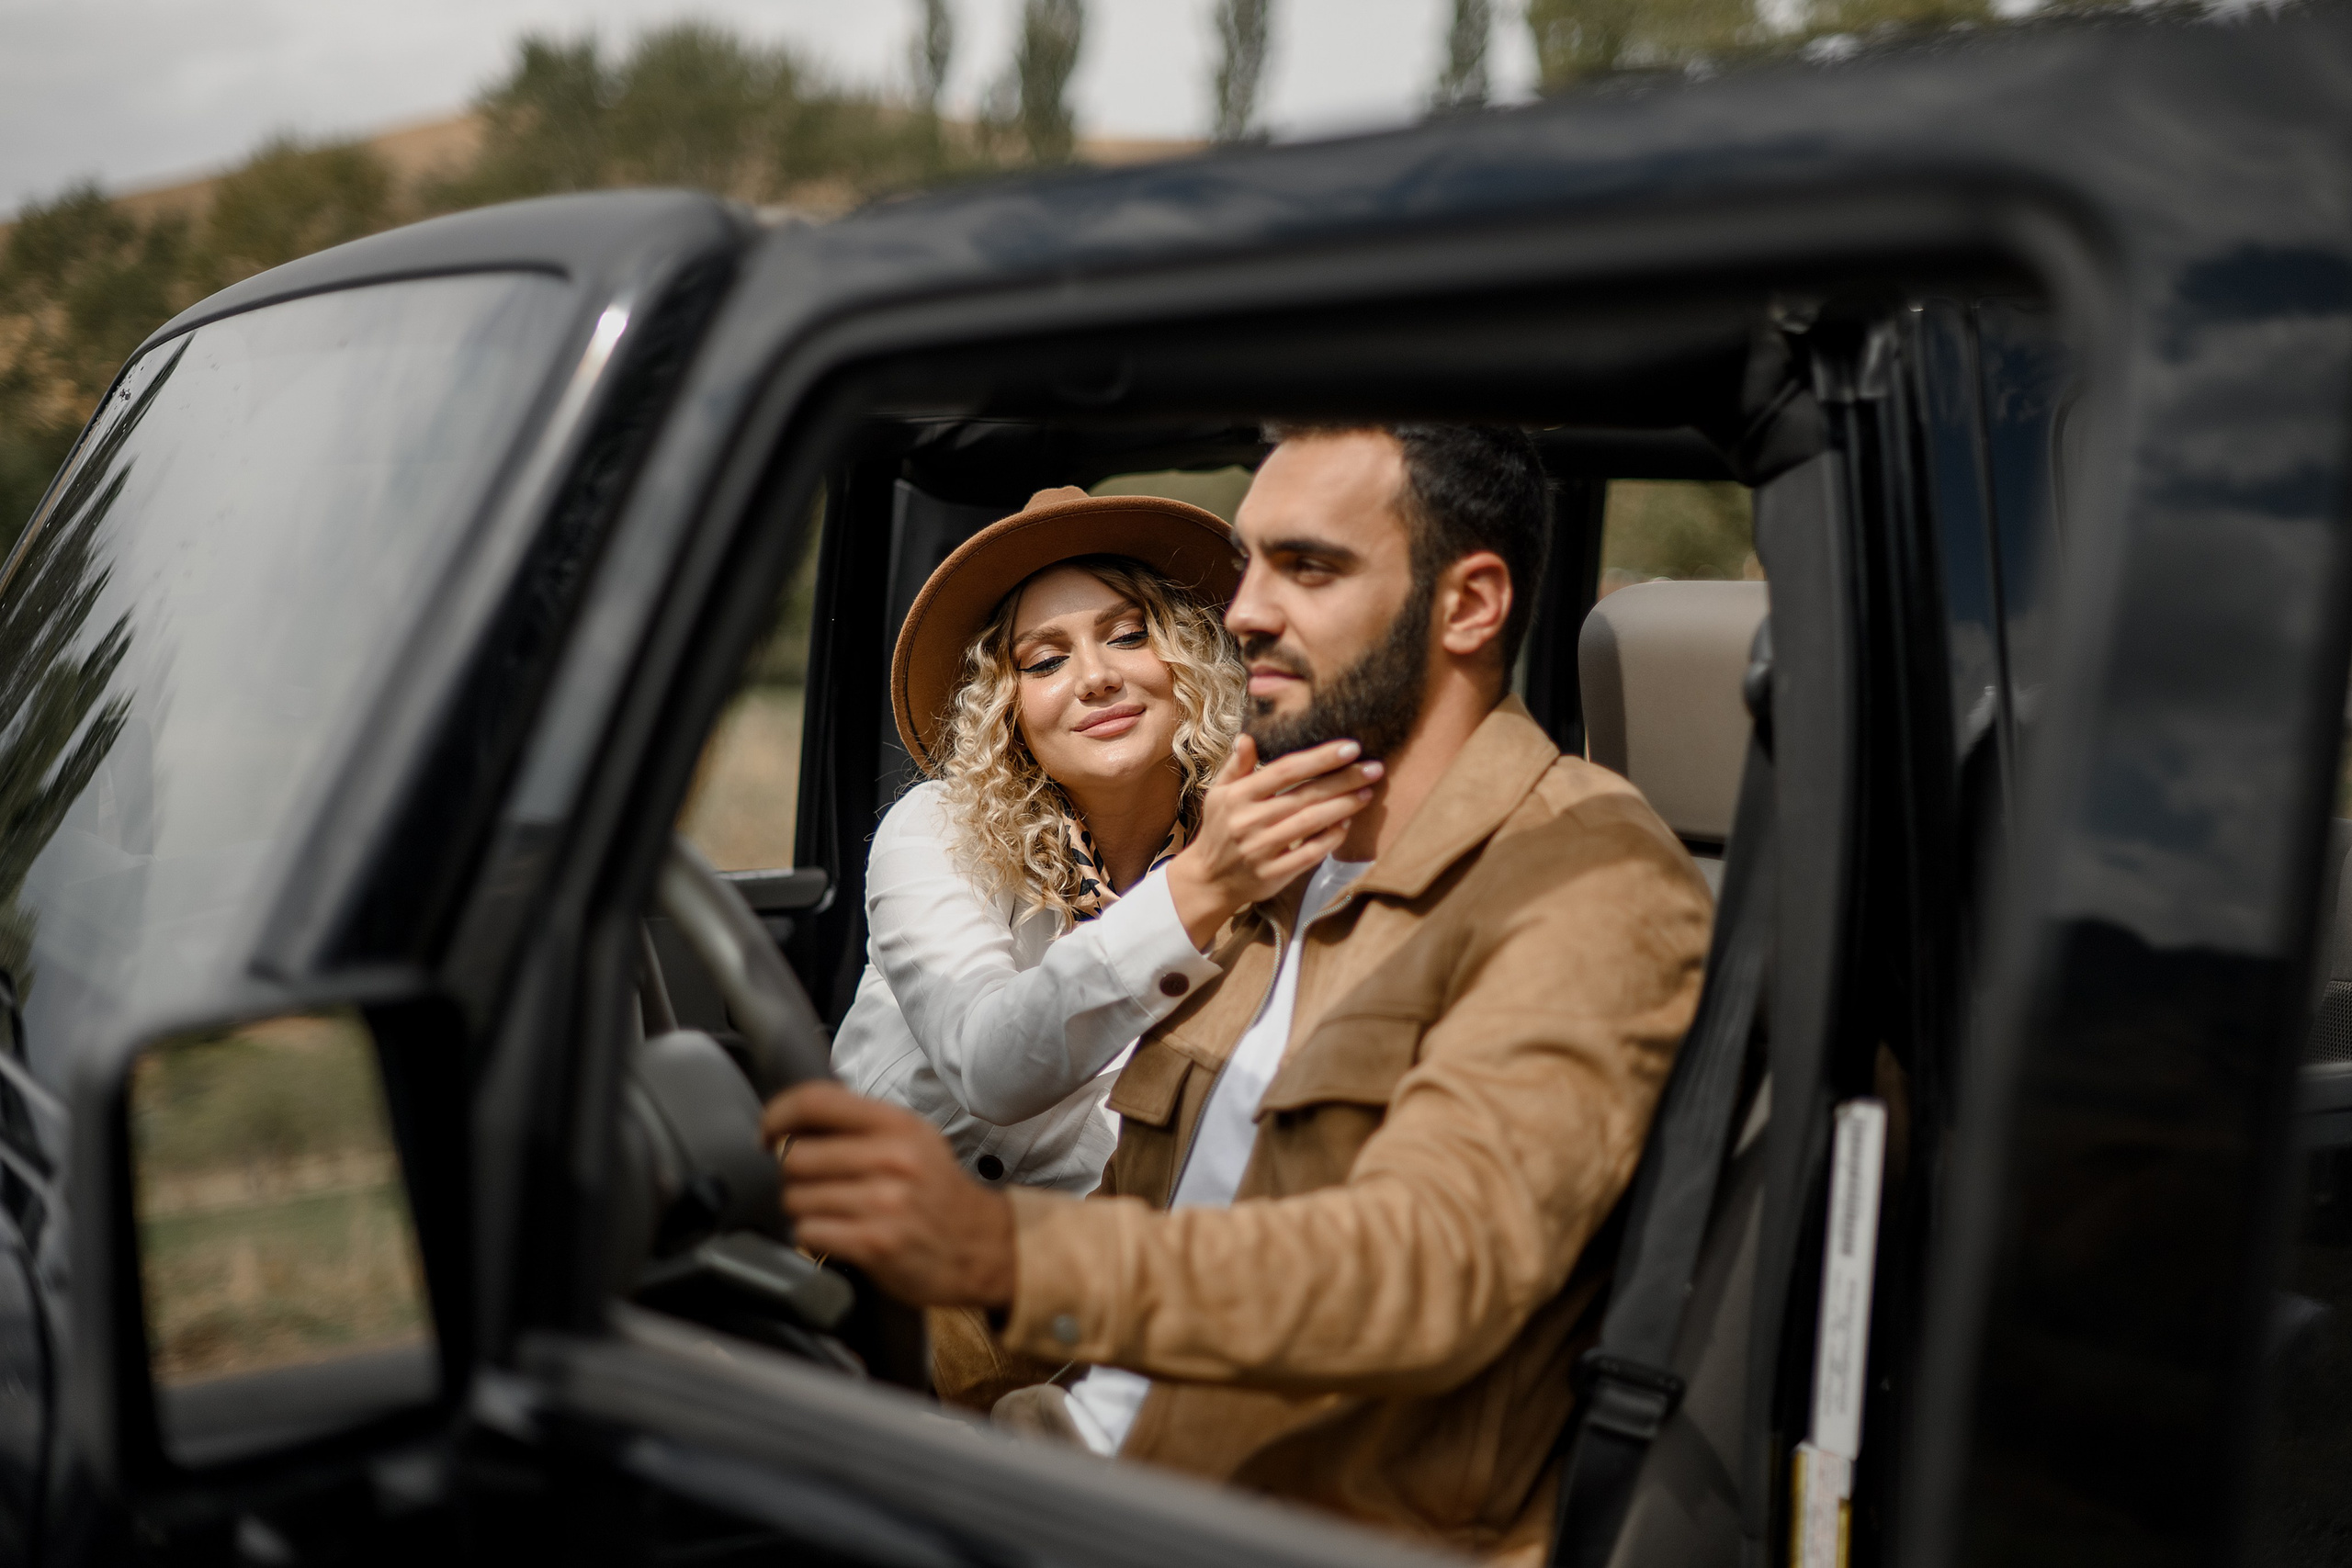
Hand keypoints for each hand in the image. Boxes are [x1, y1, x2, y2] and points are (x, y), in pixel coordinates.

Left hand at [763, 1082, 1015, 1308]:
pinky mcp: (874, 1243)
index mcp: (896, 1124)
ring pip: (796, 1198)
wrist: (981, 1246)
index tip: (768, 1133)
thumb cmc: (936, 1192)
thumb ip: (860, 1125)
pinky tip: (835, 1235)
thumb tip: (792, 1121)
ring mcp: (883, 1202)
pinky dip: (812, 1237)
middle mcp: (891, 1158)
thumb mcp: (912, 1140)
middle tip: (809, 1184)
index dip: (777, 1115)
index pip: (815, 1101)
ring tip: (829, 1212)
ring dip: (802, 1209)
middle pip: (795, 1156)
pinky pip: (808, 1233)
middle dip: (791, 1175)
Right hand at [1164, 735, 1380, 948]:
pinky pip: (1310, 854)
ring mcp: (1261, 849)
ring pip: (1311, 823)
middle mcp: (1249, 821)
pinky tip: (1348, 824)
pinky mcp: (1273, 874)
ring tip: (1368, 793)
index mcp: (1238, 796)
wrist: (1209, 880)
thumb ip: (1236, 766)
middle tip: (1375, 768)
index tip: (1351, 747)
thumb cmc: (1219, 830)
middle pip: (1305, 795)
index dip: (1320, 758)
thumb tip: (1248, 738)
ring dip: (1343, 806)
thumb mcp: (1219, 794)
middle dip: (1344, 780)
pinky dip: (1331, 838)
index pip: (1285, 770)